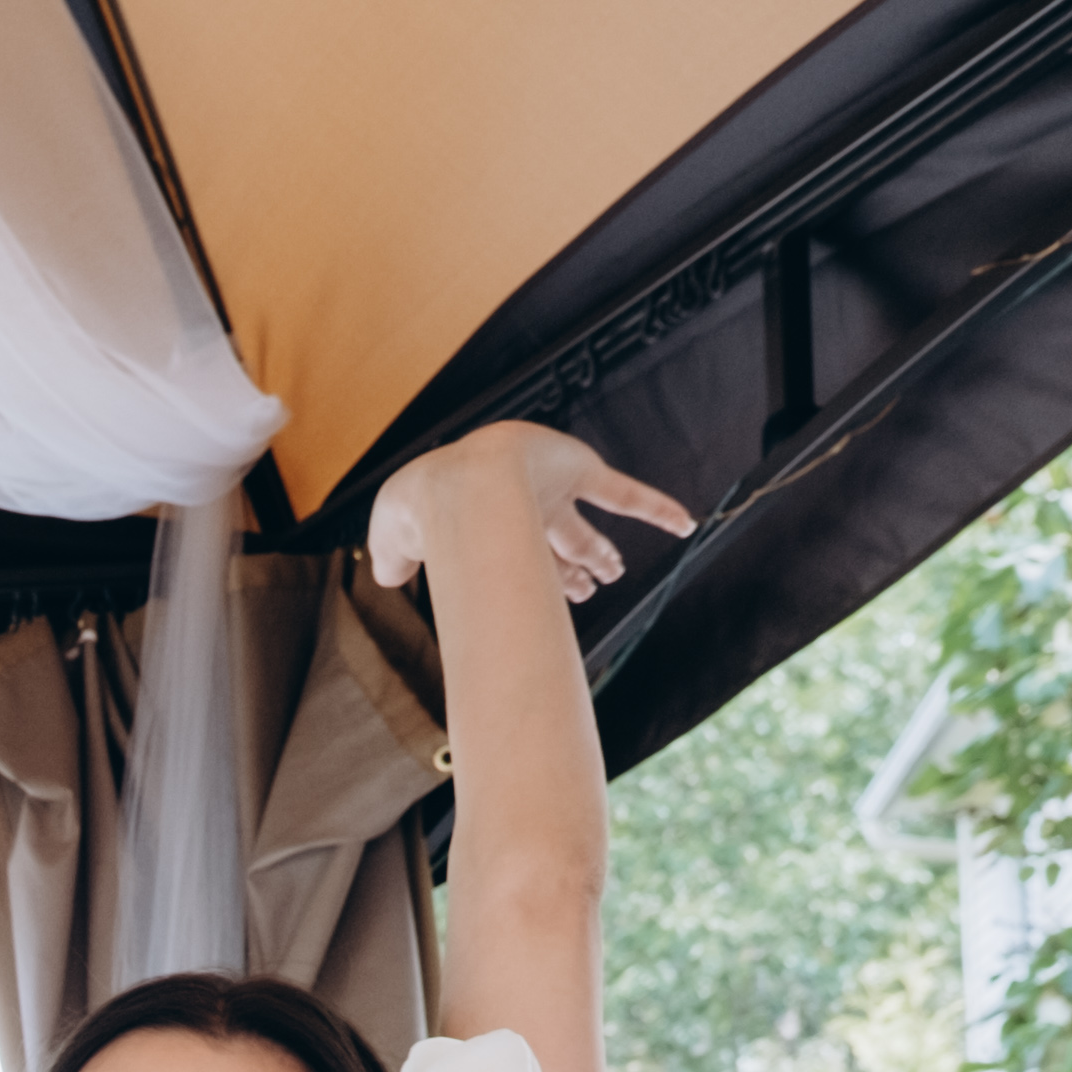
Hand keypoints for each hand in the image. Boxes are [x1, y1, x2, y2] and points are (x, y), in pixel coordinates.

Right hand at [364, 424, 692, 602]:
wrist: (451, 483)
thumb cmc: (419, 507)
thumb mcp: (391, 542)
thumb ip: (392, 559)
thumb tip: (385, 576)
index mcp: (484, 523)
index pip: (522, 557)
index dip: (542, 579)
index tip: (555, 600)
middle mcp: (523, 507)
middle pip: (558, 546)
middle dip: (573, 570)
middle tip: (588, 590)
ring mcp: (554, 488)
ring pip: (587, 531)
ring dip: (602, 555)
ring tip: (614, 573)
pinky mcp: (580, 471)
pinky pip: (627, 495)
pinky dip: (657, 509)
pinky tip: (686, 524)